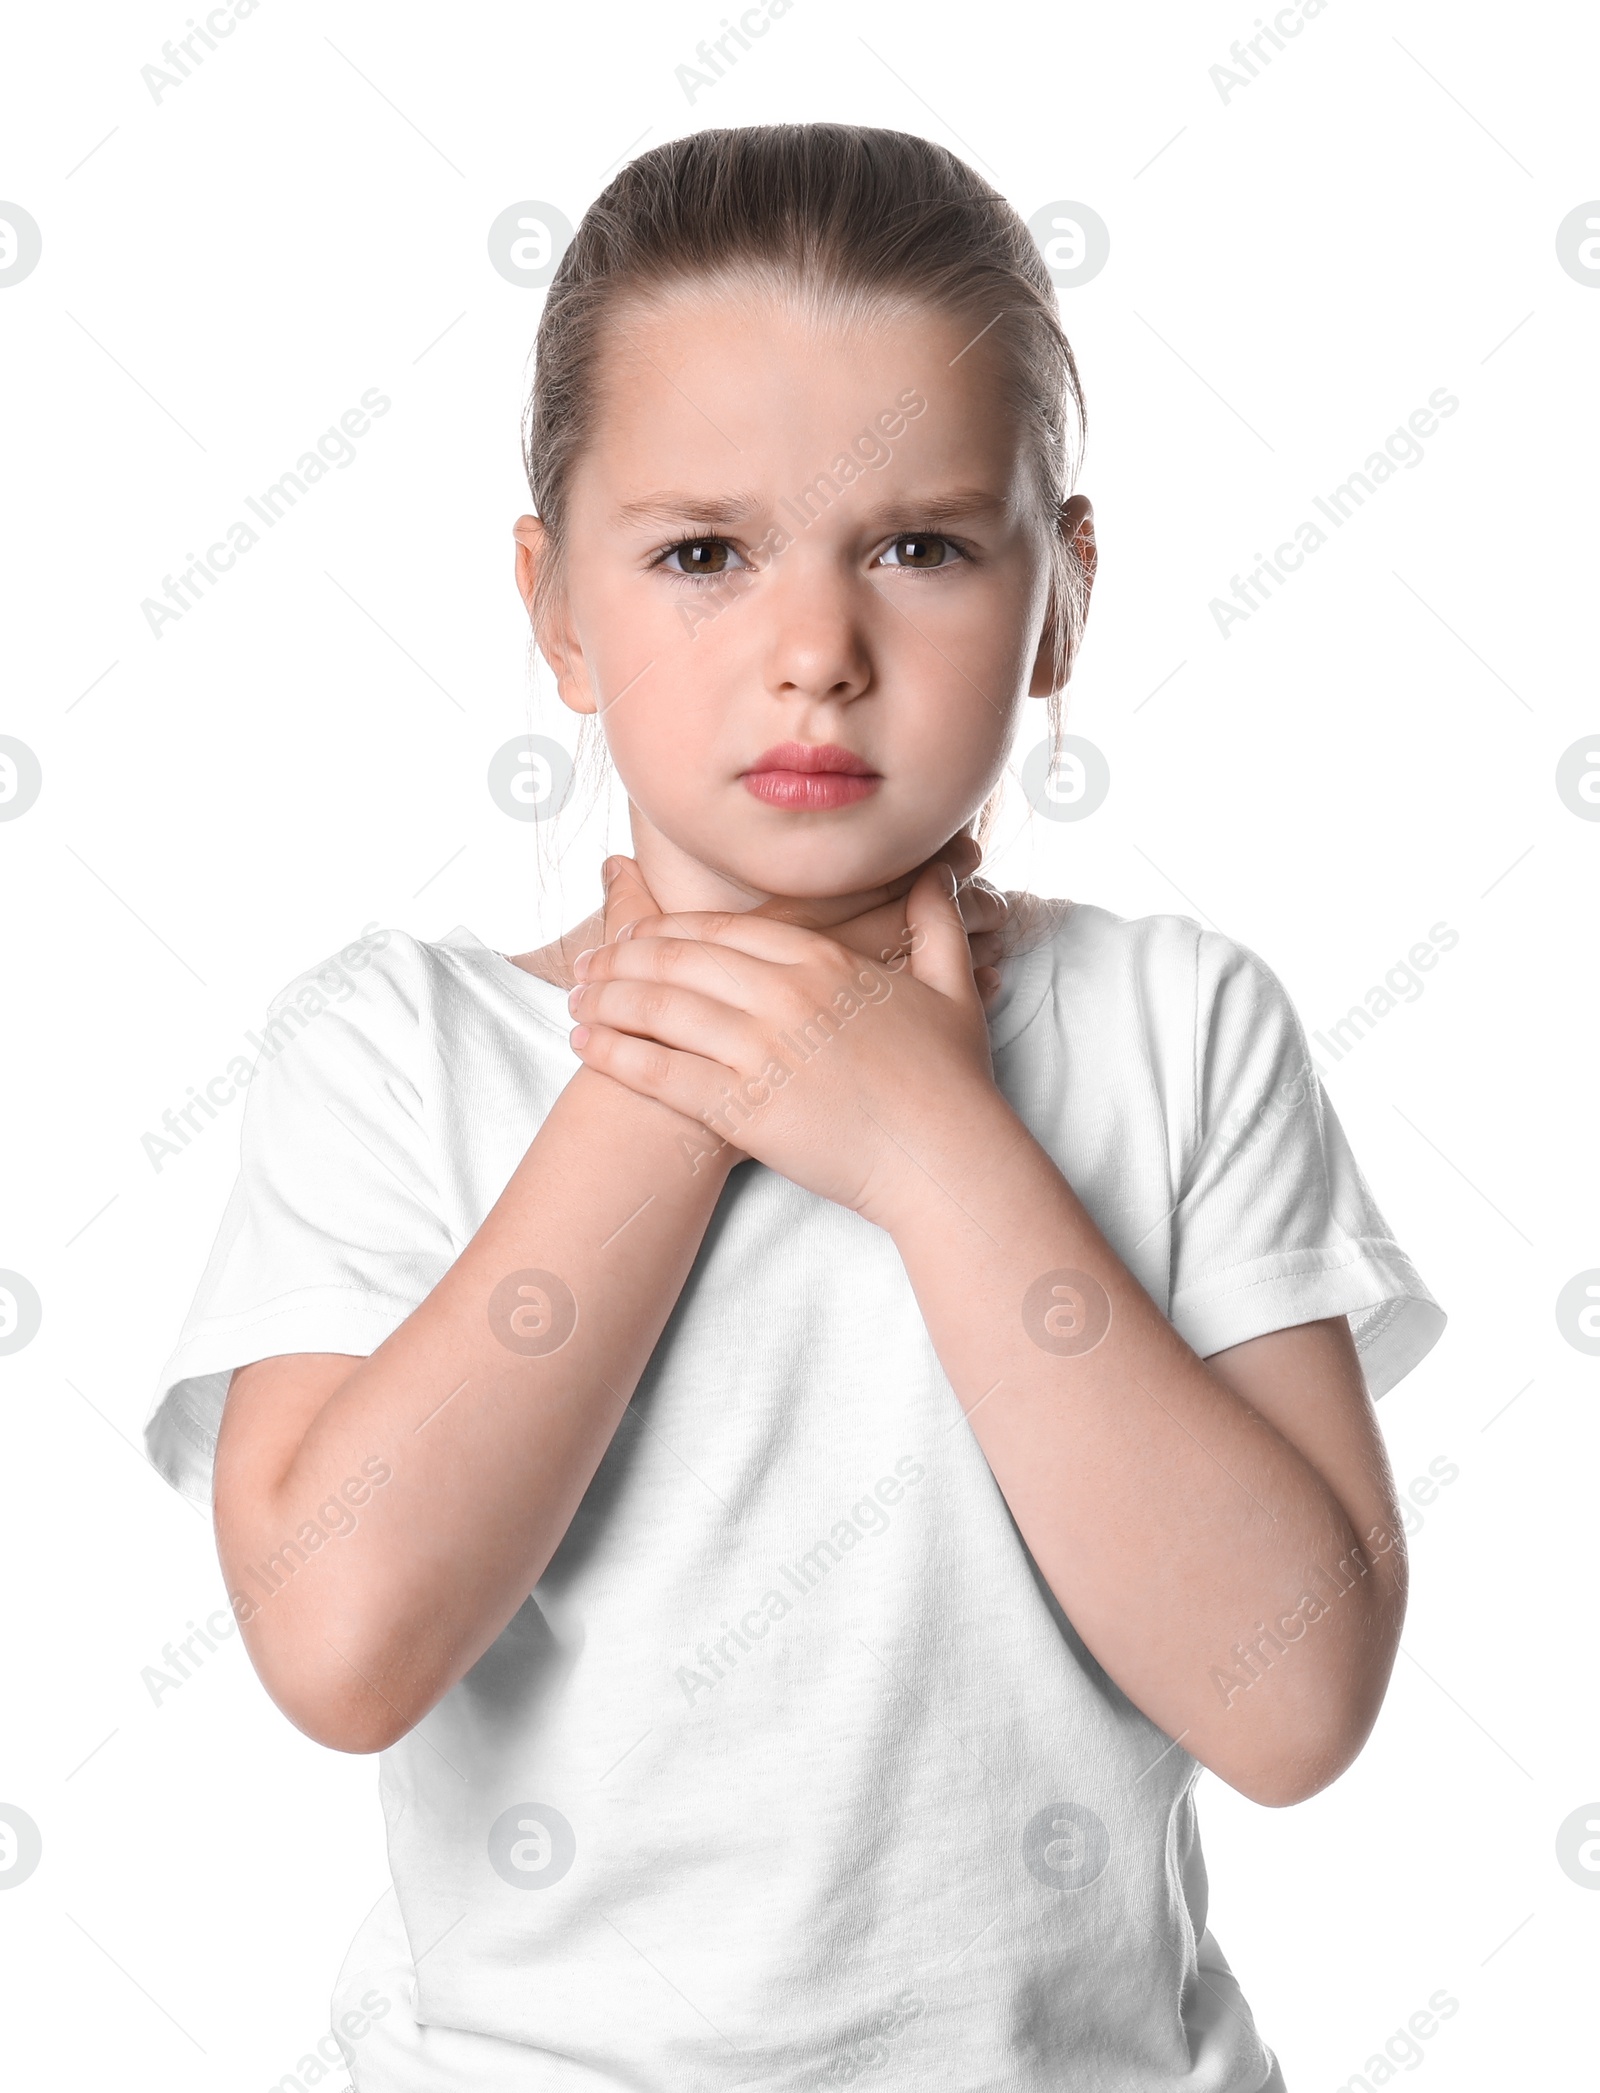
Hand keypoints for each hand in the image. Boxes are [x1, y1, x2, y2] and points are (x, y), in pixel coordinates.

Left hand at [564, 859, 1006, 1222]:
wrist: (946, 1160)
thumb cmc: (954, 1083)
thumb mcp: (955, 988)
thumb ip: (936, 925)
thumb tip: (940, 876)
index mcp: (824, 962)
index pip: (723, 931)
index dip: (669, 930)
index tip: (634, 933)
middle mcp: (785, 995)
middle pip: (679, 961)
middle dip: (622, 958)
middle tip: (587, 964)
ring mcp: (762, 1050)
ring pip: (661, 1009)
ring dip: (608, 1000)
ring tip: (575, 1000)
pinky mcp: (745, 1106)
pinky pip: (662, 1072)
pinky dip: (616, 1054)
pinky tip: (585, 1046)